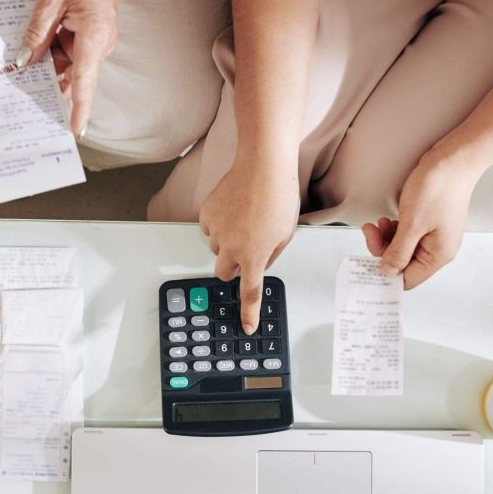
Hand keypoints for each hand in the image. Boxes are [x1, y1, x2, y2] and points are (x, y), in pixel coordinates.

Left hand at [16, 0, 119, 135]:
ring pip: (70, 62)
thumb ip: (37, 33)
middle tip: (24, 90)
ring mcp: (98, 38)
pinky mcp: (93, 32)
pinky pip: (71, 50)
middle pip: (74, 74)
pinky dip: (54, 50)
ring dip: (49, 62)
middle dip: (50, 80)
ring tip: (26, 62)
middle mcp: (100, 42)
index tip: (74, 130)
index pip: (85, 81)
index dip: (80, 108)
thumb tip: (26, 62)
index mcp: (94, 36)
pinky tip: (38, 46)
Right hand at [200, 162, 299, 333]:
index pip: (250, 293)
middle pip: (224, 273)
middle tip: (245, 250)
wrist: (262, 166)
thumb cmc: (278, 195)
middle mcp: (232, 248)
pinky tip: (233, 208)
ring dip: (227, 241)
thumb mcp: (286, 233)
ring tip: (244, 218)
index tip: (247, 326)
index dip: (248, 313)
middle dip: (232, 267)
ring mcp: (216, 231)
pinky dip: (219, 223)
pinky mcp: (206, 214)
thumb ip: (271, 254)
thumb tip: (259, 261)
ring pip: (217, 247)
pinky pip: (209, 227)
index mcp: (255, 256)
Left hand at [362, 152, 480, 288]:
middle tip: (370, 232)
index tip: (368, 262)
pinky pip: (406, 235)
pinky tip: (387, 219)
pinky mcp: (429, 222)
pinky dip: (393, 229)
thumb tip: (388, 272)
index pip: (408, 280)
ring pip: (402, 248)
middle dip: (382, 250)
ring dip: (386, 238)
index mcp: (438, 255)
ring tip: (378, 222)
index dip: (387, 274)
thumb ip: (398, 252)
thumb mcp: (412, 224)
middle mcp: (438, 249)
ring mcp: (434, 235)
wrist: (453, 159)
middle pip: (402, 264)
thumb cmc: (438, 189)